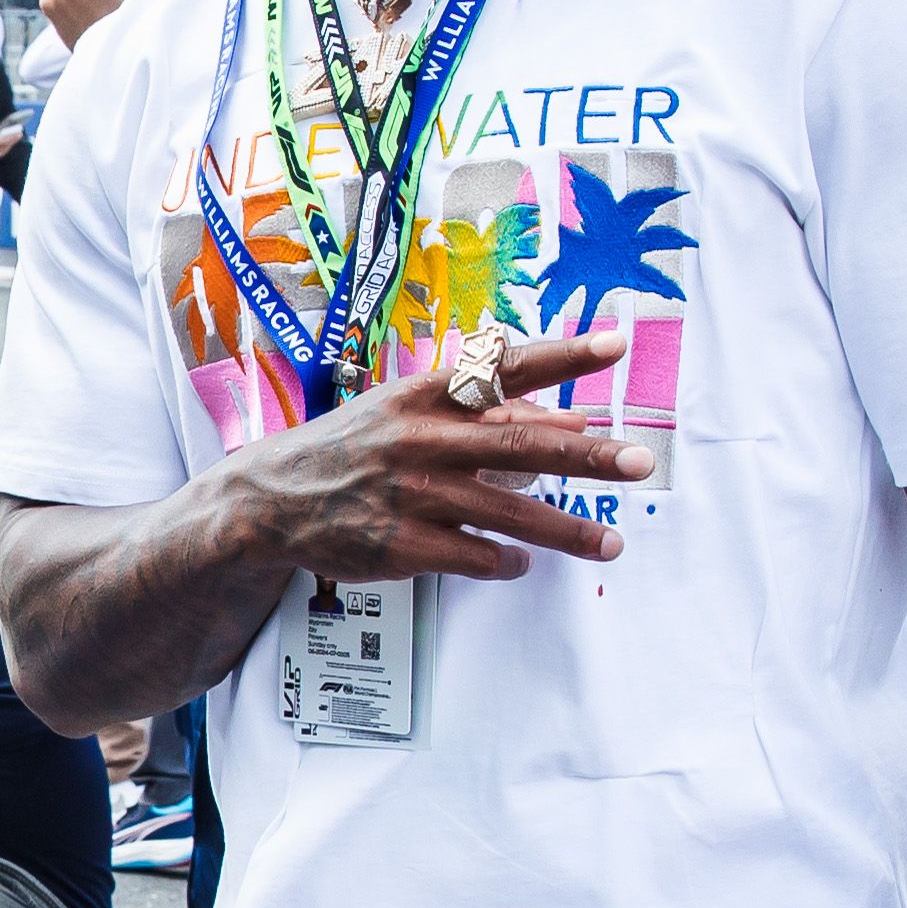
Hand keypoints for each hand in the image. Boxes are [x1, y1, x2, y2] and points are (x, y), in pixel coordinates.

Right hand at [0, 118, 22, 168]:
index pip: (1, 141)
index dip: (11, 137)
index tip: (19, 132)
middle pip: (3, 148)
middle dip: (11, 142)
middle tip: (18, 135)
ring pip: (1, 153)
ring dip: (7, 146)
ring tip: (12, 139)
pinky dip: (0, 150)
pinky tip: (3, 145)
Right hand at [234, 332, 644, 586]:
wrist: (268, 501)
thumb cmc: (351, 450)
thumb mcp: (406, 412)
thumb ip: (486, 415)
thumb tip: (572, 421)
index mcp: (425, 395)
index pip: (506, 366)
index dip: (564, 355)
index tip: (616, 344)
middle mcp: (422, 439)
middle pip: (521, 442)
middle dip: (587, 455)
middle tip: (638, 461)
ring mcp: (411, 494)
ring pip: (507, 512)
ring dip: (565, 529)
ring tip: (610, 542)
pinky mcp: (400, 545)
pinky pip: (473, 556)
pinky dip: (506, 561)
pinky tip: (522, 563)